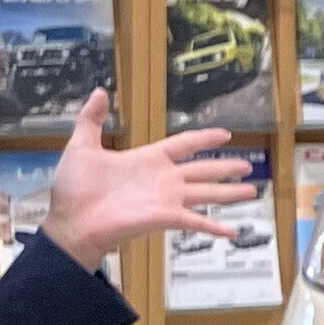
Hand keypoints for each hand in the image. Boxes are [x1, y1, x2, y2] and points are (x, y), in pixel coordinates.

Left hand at [41, 92, 258, 263]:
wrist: (71, 222)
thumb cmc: (74, 189)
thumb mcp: (82, 146)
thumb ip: (92, 119)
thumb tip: (101, 91)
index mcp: (148, 159)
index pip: (184, 145)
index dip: (204, 138)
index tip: (224, 134)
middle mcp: (163, 179)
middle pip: (203, 169)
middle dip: (226, 167)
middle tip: (247, 165)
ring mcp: (166, 199)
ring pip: (207, 193)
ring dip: (230, 193)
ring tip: (252, 191)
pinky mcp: (165, 217)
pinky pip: (196, 221)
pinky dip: (215, 227)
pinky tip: (233, 232)